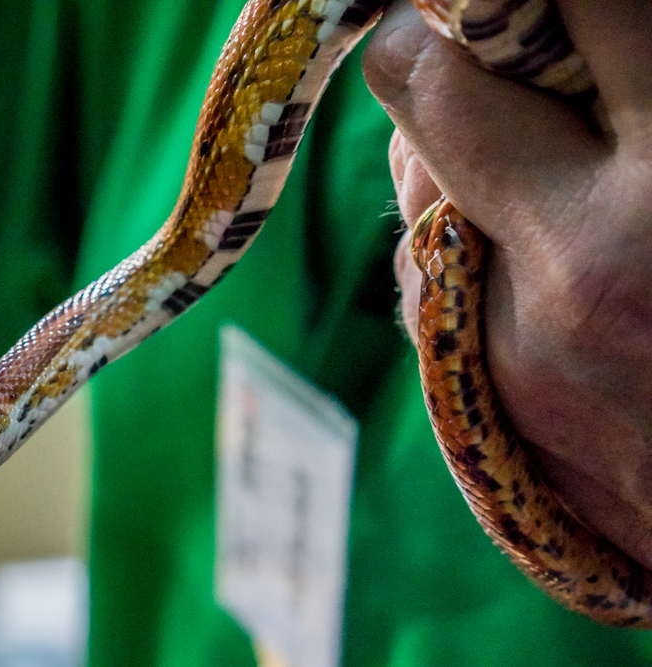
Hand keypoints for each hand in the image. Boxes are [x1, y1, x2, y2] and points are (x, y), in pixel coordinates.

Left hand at [364, 1, 651, 564]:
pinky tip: (514, 246)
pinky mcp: (471, 394)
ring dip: (447, 150)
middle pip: (429, 89)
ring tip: (521, 159)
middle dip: (439, 44)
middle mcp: (583, 264)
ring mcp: (508, 343)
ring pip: (412, 184)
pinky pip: (421, 269)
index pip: (585, 8)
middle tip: (463, 32)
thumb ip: (648, 100)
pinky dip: (452, 236)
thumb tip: (575, 28)